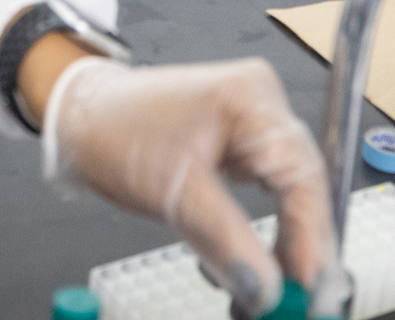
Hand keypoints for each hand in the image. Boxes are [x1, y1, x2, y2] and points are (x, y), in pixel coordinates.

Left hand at [45, 58, 334, 317]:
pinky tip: (261, 259)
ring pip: (290, 189)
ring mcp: (253, 120)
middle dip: (304, 244)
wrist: (82, 118)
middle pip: (303, 181)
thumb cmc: (114, 132)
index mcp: (248, 98)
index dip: (312, 234)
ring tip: (279, 286)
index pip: (301, 173)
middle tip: (304, 295)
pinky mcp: (242, 141)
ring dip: (288, 240)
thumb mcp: (172, 192)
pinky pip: (270, 188)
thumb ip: (225, 242)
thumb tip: (265, 286)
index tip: (311, 282)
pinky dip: (268, 226)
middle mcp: (259, 102)